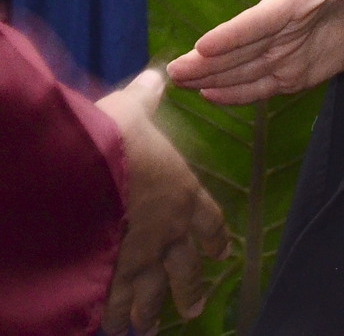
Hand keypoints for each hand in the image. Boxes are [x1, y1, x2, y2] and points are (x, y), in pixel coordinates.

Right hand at [95, 69, 229, 335]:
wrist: (76, 171)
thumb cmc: (111, 137)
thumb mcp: (131, 111)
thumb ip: (146, 99)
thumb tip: (158, 77)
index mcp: (183, 194)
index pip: (208, 221)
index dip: (214, 237)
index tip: (221, 253)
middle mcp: (167, 231)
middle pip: (185, 268)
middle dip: (188, 288)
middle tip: (193, 307)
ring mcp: (137, 258)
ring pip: (150, 294)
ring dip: (151, 311)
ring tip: (150, 327)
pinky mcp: (106, 275)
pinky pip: (113, 303)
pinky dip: (113, 315)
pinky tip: (113, 324)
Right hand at [168, 0, 343, 103]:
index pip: (265, 18)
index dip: (237, 32)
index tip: (205, 44)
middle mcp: (284, 25)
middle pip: (244, 47)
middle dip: (210, 60)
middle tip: (174, 71)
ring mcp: (284, 50)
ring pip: (245, 67)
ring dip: (214, 77)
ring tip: (179, 83)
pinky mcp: (290, 72)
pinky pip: (262, 84)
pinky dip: (238, 93)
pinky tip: (210, 97)